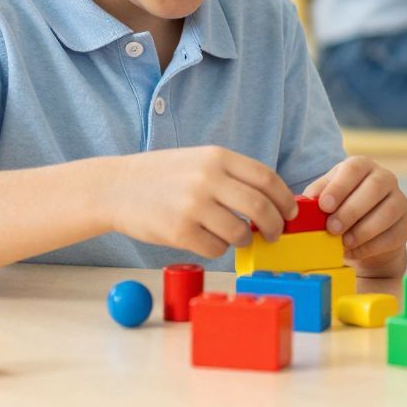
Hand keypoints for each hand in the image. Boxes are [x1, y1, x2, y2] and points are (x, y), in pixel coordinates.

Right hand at [101, 146, 296, 259]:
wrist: (116, 187)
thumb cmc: (163, 176)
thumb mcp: (200, 161)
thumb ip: (233, 176)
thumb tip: (272, 201)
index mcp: (217, 157)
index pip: (267, 178)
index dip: (284, 199)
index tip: (290, 213)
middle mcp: (207, 179)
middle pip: (260, 207)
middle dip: (275, 225)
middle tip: (275, 233)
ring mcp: (193, 206)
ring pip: (240, 232)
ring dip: (245, 239)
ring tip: (238, 237)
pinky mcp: (179, 231)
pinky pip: (216, 248)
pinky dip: (219, 248)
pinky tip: (209, 240)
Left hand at [304, 156, 406, 274]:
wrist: (363, 237)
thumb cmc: (339, 210)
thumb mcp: (325, 199)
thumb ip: (315, 198)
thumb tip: (304, 205)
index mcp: (362, 167)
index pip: (354, 169)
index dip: (339, 187)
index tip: (324, 205)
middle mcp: (385, 179)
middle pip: (374, 187)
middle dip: (351, 210)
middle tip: (332, 228)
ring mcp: (399, 201)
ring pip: (388, 211)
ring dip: (363, 230)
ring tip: (343, 243)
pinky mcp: (406, 226)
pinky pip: (393, 235)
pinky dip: (371, 247)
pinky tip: (354, 251)